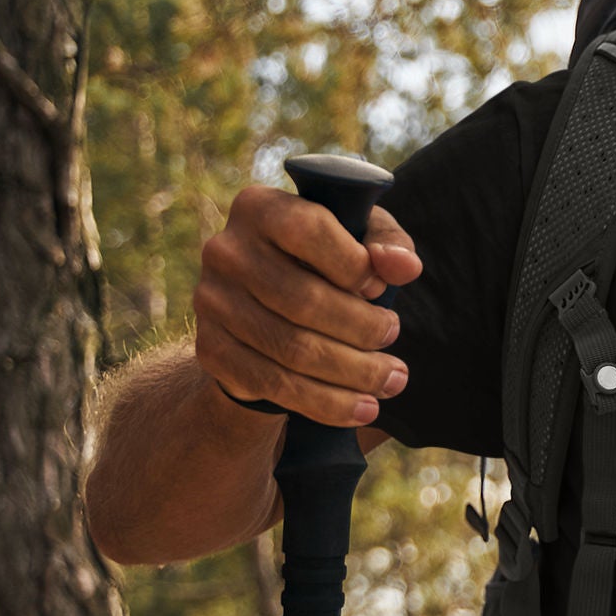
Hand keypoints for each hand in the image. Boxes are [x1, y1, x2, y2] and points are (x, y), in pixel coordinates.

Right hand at [195, 185, 422, 425]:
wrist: (267, 303)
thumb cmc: (327, 258)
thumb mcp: (360, 237)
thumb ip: (388, 243)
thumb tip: (403, 267)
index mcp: (259, 207)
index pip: (307, 230)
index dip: (352, 264)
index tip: (381, 287)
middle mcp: (225, 251)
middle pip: (301, 299)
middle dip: (362, 327)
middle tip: (395, 339)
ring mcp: (212, 302)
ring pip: (292, 348)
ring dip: (352, 372)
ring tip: (393, 381)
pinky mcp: (211, 349)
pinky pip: (273, 384)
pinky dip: (325, 402)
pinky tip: (361, 408)